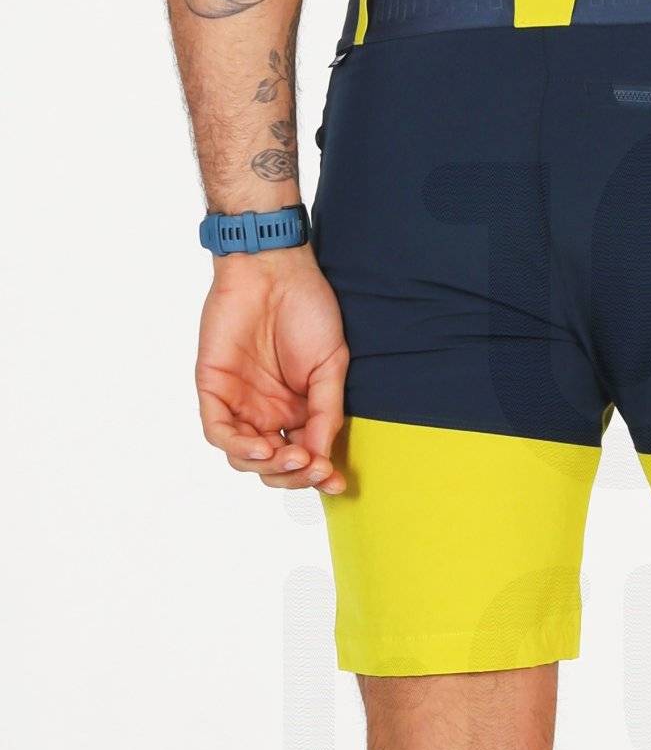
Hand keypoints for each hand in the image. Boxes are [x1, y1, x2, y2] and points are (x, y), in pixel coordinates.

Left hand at [195, 249, 348, 492]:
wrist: (274, 269)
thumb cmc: (307, 309)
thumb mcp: (331, 369)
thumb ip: (325, 414)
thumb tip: (323, 459)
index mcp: (295, 410)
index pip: (302, 458)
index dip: (317, 475)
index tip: (336, 481)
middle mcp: (266, 411)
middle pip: (272, 466)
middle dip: (295, 476)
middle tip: (315, 467)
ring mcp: (238, 402)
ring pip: (245, 457)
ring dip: (270, 467)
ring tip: (294, 457)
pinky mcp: (214, 388)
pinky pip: (219, 431)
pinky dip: (241, 446)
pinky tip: (267, 447)